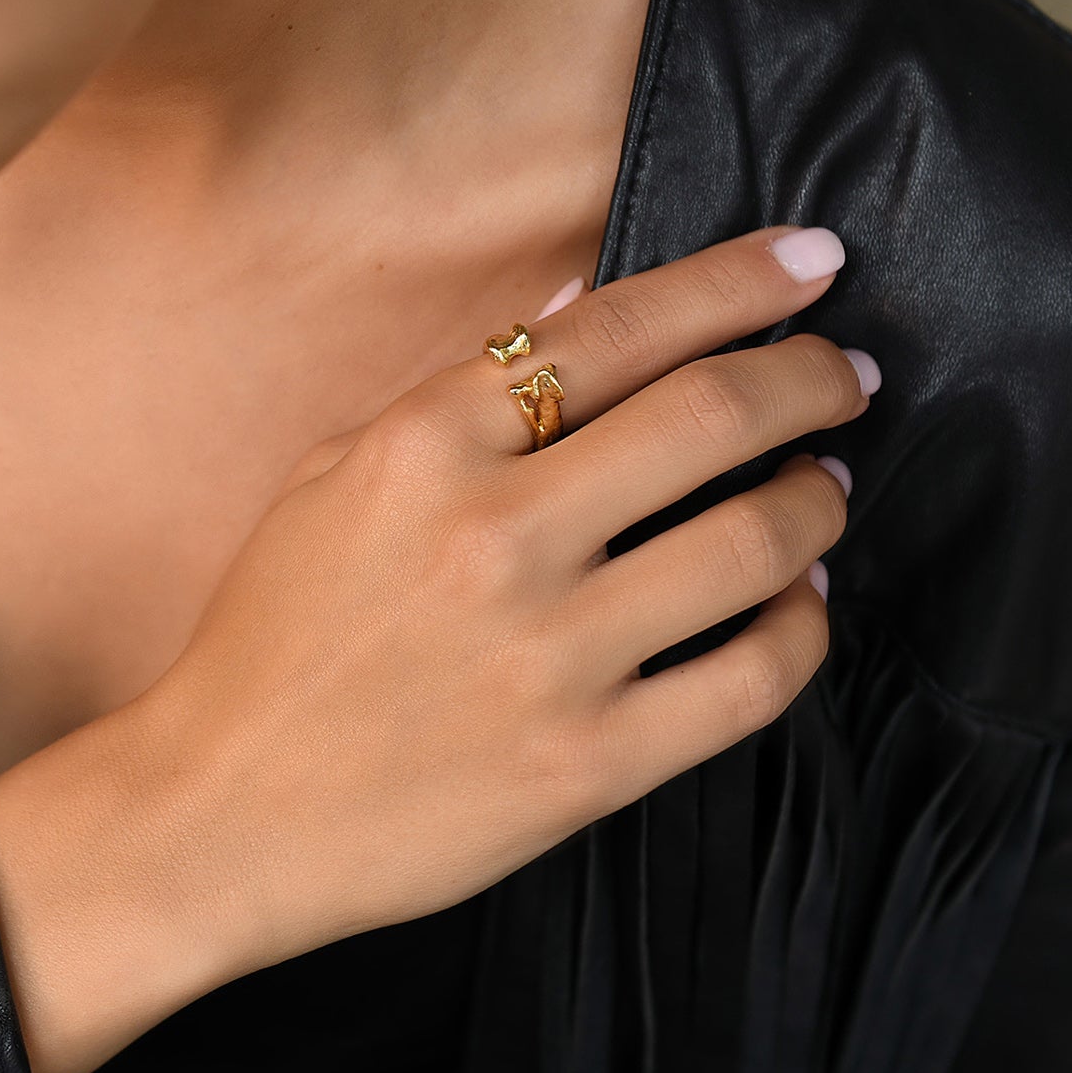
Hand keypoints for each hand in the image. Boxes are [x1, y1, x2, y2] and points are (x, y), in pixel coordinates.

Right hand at [137, 223, 872, 984]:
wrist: (222, 810)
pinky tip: (801, 599)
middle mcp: (496, 535)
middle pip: (712, 415)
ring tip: (829, 482)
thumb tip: (585, 297)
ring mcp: (549, 654)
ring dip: (818, 496)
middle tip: (849, 374)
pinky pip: (749, 681)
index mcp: (428, 444)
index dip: (740, 280)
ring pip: (753, 541)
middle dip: (810, 376)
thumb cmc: (276, 632)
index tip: (814, 263)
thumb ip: (463, 387)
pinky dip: (802, 628)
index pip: (621, 326)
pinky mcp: (587, 764)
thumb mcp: (338, 472)